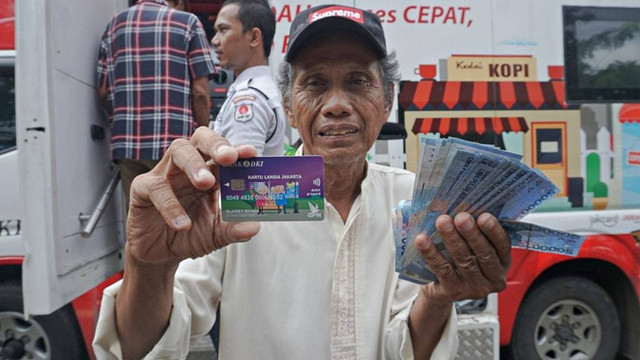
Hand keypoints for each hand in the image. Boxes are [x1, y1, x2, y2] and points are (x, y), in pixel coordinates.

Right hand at [125, 127, 260, 265]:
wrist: (160, 254)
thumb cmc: (190, 235)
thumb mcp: (216, 234)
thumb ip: (233, 229)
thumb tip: (255, 227)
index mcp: (209, 172)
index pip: (223, 153)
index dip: (237, 150)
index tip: (251, 154)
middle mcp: (188, 168)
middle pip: (200, 139)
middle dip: (216, 144)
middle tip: (229, 157)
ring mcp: (165, 175)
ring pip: (178, 151)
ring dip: (194, 164)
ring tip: (206, 183)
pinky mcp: (142, 189)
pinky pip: (156, 187)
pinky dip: (170, 205)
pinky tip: (183, 224)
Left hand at [415, 212, 510, 303]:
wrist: (441, 288)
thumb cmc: (460, 259)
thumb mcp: (473, 246)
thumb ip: (475, 230)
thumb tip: (463, 203)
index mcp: (502, 262)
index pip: (503, 245)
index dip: (494, 231)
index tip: (484, 216)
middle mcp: (493, 278)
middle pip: (484, 254)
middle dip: (471, 234)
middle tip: (461, 217)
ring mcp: (475, 288)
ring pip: (464, 261)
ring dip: (452, 239)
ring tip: (442, 222)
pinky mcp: (454, 291)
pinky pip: (443, 270)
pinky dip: (431, 253)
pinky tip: (422, 240)